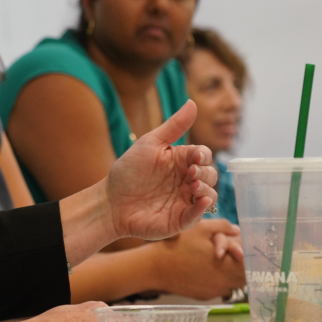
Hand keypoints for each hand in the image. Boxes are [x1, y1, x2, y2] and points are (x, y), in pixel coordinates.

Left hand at [105, 100, 217, 240]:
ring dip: (207, 189)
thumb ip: (174, 126)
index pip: (203, 155)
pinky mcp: (181, 219)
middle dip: (206, 172)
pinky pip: (198, 214)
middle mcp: (186, 181)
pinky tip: (200, 200)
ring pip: (210, 195)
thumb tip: (193, 102)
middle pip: (211, 175)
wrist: (111, 201)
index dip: (203, 156)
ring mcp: (185, 200)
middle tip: (191, 173)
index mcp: (180, 161)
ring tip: (193, 186)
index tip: (195, 157)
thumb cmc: (128, 171)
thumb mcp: (150, 144)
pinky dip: (202, 208)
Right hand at [149, 220, 245, 299]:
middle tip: (238, 255)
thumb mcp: (200, 228)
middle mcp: (224, 281)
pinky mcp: (206, 296)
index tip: (250, 251)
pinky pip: (220, 288)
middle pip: (245, 277)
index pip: (252, 267)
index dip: (253, 259)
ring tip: (222, 261)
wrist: (156, 267)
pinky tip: (207, 270)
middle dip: (244, 266)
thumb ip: (223, 227)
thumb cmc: (178, 245)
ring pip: (233, 284)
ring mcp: (215, 291)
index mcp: (226, 265)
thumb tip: (238, 230)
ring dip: (233, 274)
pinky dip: (219, 280)